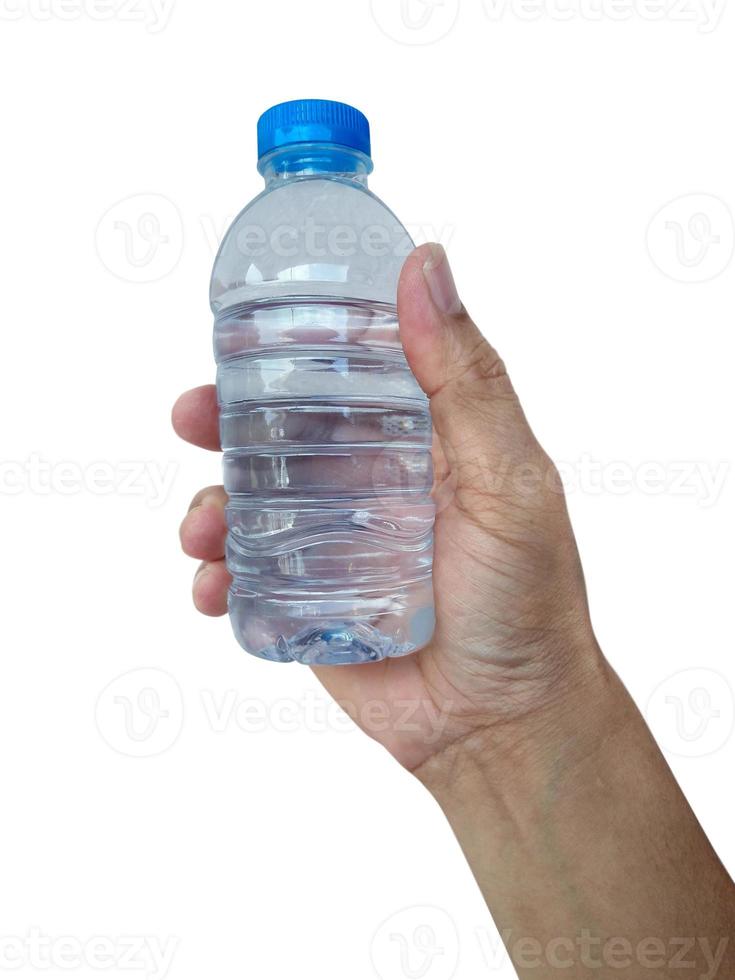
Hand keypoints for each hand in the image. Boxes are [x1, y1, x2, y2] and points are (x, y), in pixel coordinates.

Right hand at [172, 243, 603, 771]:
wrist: (503, 723)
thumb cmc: (526, 600)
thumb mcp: (509, 479)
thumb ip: (467, 379)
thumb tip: (425, 265)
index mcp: (418, 440)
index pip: (348, 371)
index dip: (294, 343)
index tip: (248, 325)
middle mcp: (369, 483)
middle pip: (281, 432)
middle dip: (226, 418)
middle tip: (193, 414)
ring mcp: (331, 543)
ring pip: (249, 500)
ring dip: (209, 500)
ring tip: (204, 525)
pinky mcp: (303, 601)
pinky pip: (242, 574)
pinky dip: (214, 573)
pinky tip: (212, 583)